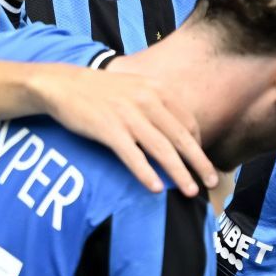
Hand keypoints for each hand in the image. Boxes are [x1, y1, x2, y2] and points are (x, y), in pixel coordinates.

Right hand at [29, 64, 217, 196]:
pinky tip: (156, 188)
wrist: (63, 85)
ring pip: (161, 149)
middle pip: (180, 138)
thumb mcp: (134, 87)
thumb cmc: (100, 90)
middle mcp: (146, 101)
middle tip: (213, 182)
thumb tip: (175, 128)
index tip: (202, 162)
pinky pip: (132, 156)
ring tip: (191, 191)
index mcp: (156, 90)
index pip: (187, 121)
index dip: (199, 145)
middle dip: (199, 162)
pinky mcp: (108, 130)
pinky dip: (145, 173)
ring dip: (179, 172)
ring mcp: (127, 115)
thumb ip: (156, 103)